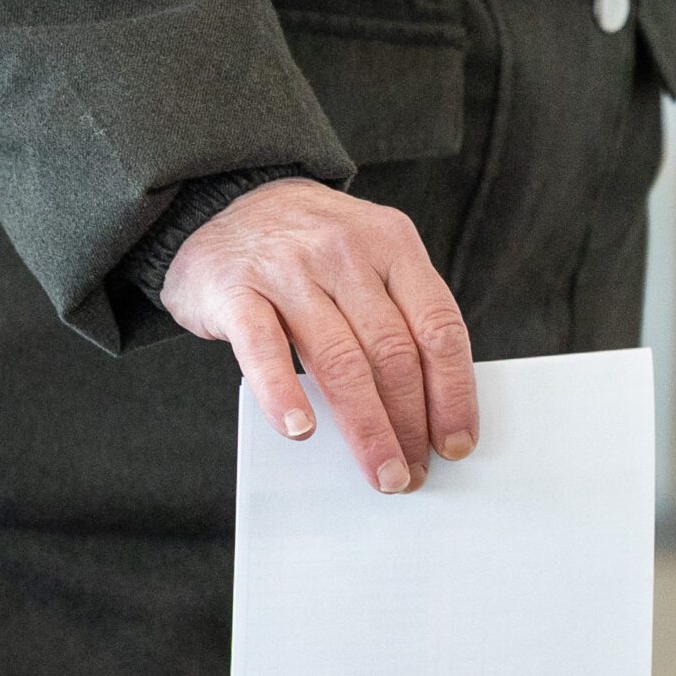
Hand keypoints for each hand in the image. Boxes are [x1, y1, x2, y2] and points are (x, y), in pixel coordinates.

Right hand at [160, 177, 476, 492]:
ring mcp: (288, 268)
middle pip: (393, 353)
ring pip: (340, 361)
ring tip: (379, 471)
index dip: (453, 393)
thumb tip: (432, 407)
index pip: (438, 327)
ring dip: (365, 428)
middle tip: (412, 473)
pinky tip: (300, 430)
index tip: (456, 442)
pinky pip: (264, 350)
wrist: (219, 202)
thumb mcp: (366, 257)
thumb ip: (398, 313)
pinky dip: (284, 394)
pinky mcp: (236, 290)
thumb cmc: (306, 248)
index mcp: (392, 244)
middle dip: (410, 424)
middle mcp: (345, 251)